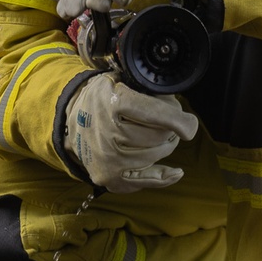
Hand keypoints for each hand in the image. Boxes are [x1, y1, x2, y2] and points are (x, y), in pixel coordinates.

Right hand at [63, 72, 199, 191]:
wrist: (71, 121)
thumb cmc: (104, 98)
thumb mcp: (121, 79)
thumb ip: (148, 88)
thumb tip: (177, 108)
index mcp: (112, 102)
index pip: (153, 113)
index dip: (177, 119)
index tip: (189, 124)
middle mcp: (108, 133)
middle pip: (158, 136)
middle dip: (171, 129)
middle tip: (168, 121)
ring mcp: (108, 158)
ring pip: (155, 155)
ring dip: (165, 146)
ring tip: (160, 136)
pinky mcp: (110, 177)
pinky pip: (146, 181)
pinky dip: (165, 176)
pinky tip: (176, 171)